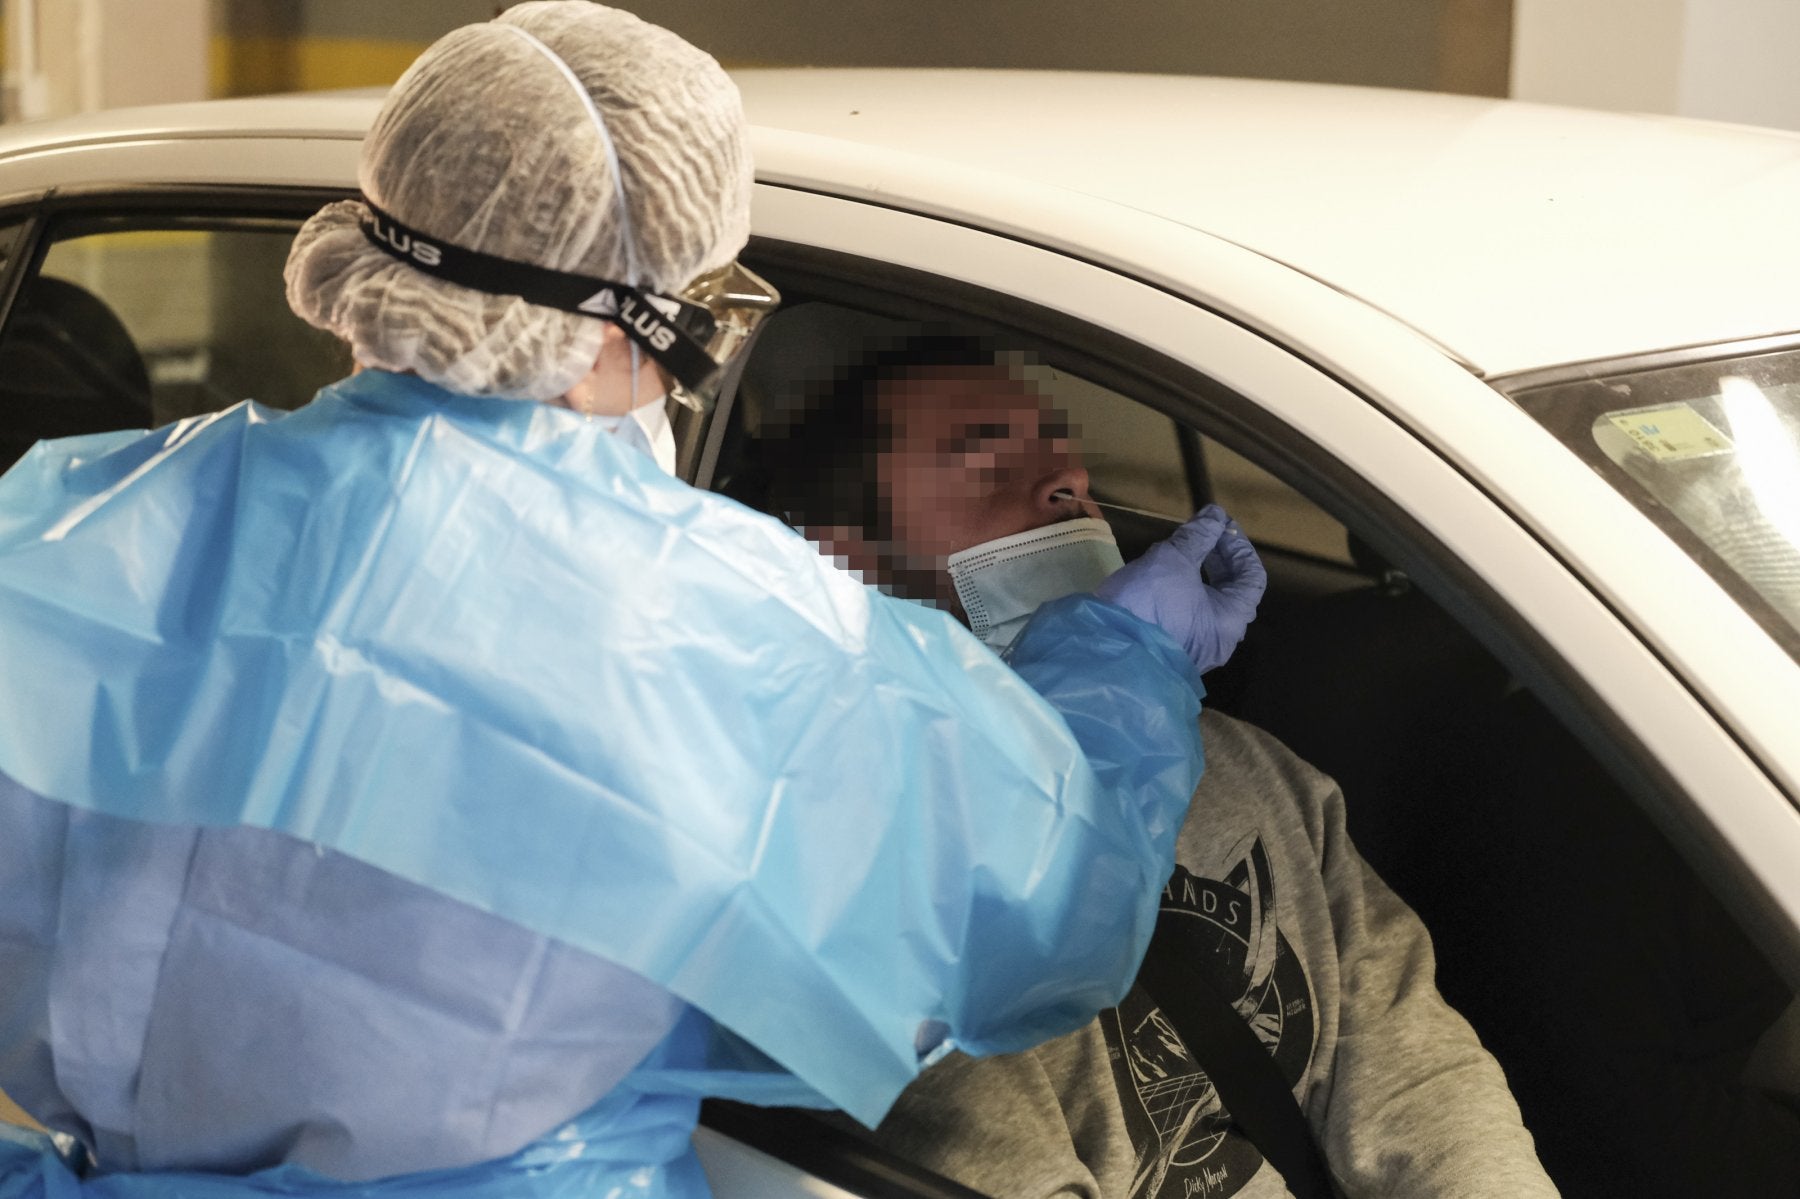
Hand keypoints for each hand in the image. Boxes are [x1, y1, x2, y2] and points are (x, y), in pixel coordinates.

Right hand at [1094, 504, 1266, 673]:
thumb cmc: (1148, 600)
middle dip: (1219, 557)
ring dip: (1201, 573)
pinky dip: (1186, 592)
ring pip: (1208, 603)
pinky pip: (1189, 615)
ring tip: (1183, 550)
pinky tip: (1166, 576)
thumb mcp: (1173, 559)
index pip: (1252, 577)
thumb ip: (1198, 535)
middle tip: (1203, 532)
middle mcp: (1220, 639)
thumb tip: (1214, 515)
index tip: (1219, 524)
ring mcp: (1196, 648)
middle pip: (1232, 591)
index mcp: (1231, 620)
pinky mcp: (1172, 648)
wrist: (1105, 647)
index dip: (1238, 545)